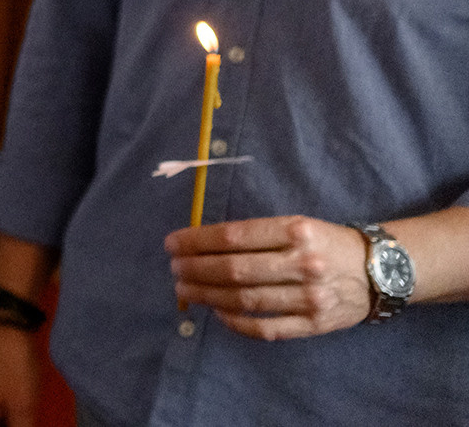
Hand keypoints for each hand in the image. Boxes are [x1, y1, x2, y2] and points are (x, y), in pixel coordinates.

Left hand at [168, 215, 371, 338]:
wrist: (379, 270)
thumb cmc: (324, 241)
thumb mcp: (295, 223)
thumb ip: (255, 234)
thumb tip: (200, 243)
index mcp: (295, 230)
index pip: (234, 236)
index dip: (197, 241)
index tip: (172, 244)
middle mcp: (304, 263)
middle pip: (235, 269)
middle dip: (195, 269)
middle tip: (173, 268)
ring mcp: (310, 297)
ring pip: (246, 300)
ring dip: (207, 295)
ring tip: (184, 290)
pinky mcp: (315, 324)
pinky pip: (267, 329)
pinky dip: (236, 323)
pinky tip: (217, 313)